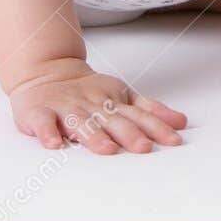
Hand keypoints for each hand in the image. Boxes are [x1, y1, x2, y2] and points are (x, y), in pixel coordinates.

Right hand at [8, 58, 187, 153]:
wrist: (46, 71)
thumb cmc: (87, 90)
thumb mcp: (122, 95)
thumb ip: (150, 111)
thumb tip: (181, 122)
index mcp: (112, 101)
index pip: (138, 115)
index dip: (157, 128)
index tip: (173, 141)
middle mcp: (91, 104)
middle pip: (111, 120)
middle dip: (128, 133)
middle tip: (143, 147)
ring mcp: (65, 108)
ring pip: (80, 122)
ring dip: (93, 136)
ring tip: (106, 149)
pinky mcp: (40, 112)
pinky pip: (42, 122)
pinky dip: (47, 132)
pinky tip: (53, 144)